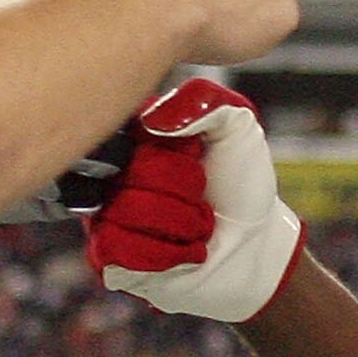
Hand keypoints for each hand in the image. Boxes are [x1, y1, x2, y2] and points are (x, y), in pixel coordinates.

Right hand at [85, 79, 305, 323]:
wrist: (255, 243)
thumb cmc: (240, 180)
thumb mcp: (236, 125)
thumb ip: (203, 100)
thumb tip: (154, 120)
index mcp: (130, 131)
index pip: (129, 127)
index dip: (176, 151)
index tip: (198, 155)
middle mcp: (107, 169)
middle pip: (133, 171)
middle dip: (185, 188)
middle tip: (202, 195)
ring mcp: (102, 211)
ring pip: (125, 212)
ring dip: (180, 223)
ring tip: (196, 225)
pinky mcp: (105, 256)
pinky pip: (119, 249)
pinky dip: (166, 254)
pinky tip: (183, 251)